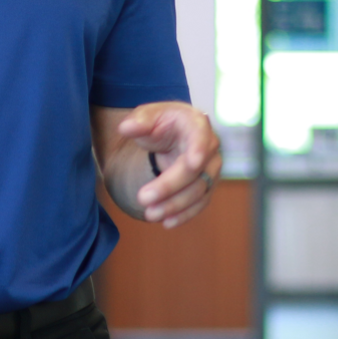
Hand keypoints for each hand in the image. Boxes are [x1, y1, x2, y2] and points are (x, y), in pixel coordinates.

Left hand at [119, 101, 221, 227]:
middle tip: (142, 198)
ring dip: (175, 205)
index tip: (192, 163)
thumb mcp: (148, 116)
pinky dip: (184, 214)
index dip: (198, 149)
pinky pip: (200, 203)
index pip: (200, 136)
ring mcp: (211, 168)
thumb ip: (139, 121)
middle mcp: (210, 147)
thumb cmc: (161, 122)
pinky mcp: (207, 186)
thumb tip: (126, 127)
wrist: (174, 134)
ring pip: (198, 191)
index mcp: (197, 124)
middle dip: (169, 186)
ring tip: (150, 214)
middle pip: (195, 171)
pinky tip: (167, 222)